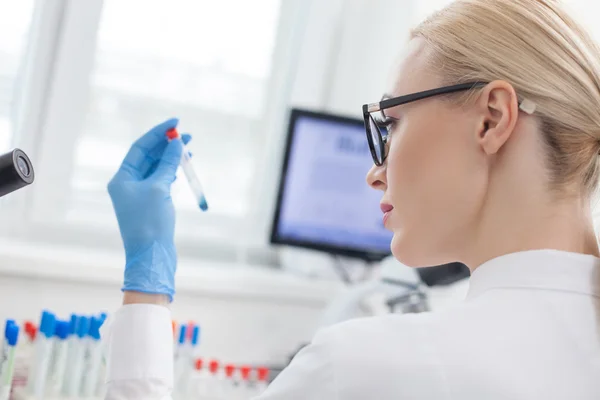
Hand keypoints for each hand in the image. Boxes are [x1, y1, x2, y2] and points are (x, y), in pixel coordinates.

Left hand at [108, 118, 190, 301]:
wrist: (151, 256)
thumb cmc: (150, 222)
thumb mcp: (159, 188)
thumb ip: (167, 164)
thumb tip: (176, 144)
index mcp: (121, 178)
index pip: (140, 147)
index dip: (158, 133)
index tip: (175, 123)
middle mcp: (128, 184)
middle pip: (148, 156)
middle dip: (166, 145)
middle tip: (187, 136)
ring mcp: (139, 195)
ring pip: (156, 168)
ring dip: (171, 158)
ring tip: (189, 148)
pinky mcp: (151, 204)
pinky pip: (161, 180)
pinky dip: (172, 172)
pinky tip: (182, 166)